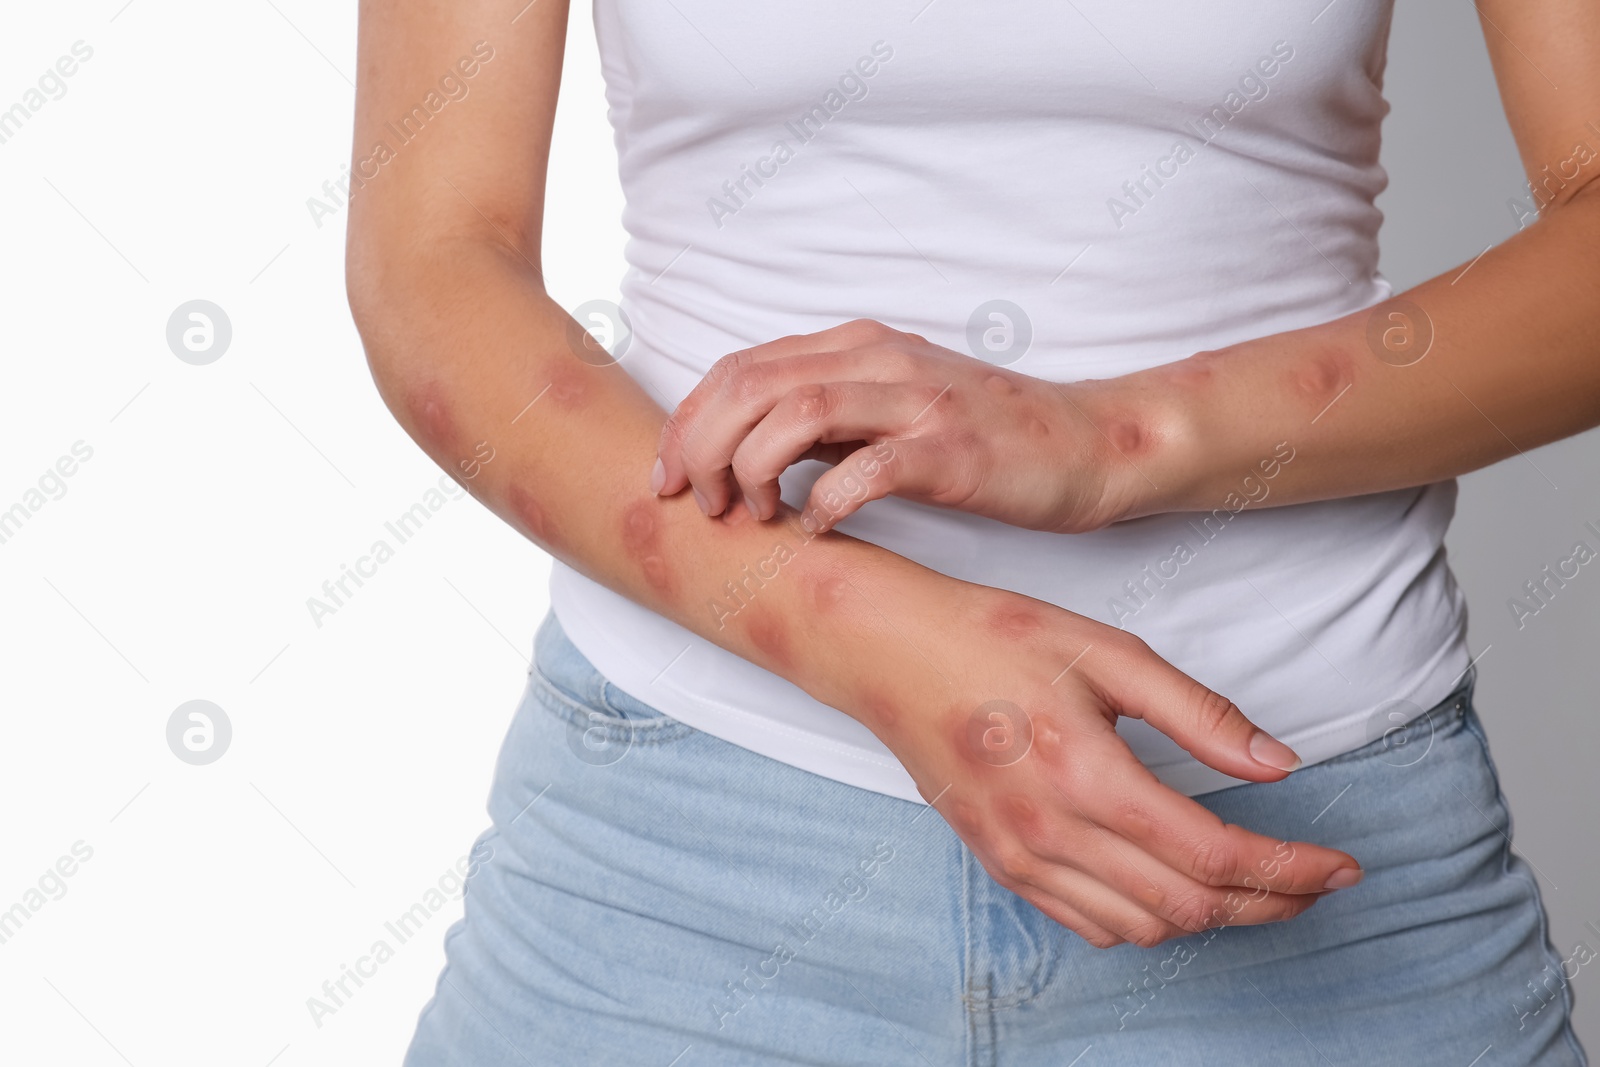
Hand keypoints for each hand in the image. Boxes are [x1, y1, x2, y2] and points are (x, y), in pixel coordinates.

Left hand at [652, 319, 1134, 533]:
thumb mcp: (889, 411)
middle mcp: (879, 360)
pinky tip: (817, 527)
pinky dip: (825, 501)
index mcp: (856, 347)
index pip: (739, 368)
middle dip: (701, 448)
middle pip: (752, 385)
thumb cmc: (984, 437)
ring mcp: (916, 400)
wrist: (1087, 444)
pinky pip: (866, 469)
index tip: (664, 478)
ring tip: (757, 517)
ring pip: (795, 413)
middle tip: (699, 506)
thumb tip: (747, 451)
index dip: (686, 422)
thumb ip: (824, 419)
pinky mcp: (951, 449)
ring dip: (753, 470)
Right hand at [819, 574, 1361, 947]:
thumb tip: (1279, 766)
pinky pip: (1088, 925)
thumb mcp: (1105, 652)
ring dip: (1213, 916)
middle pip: (1189, 907)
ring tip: (1255, 883)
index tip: (1342, 867)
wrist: (887, 653)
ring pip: (1143, 927)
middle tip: (1316, 881)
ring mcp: (1020, 858)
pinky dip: (1147, 920)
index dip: (1292, 870)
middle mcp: (1051, 833)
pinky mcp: (999, 863)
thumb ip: (1198, 714)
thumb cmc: (991, 636)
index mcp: (1086, 774)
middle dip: (1271, 903)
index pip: (1214, 855)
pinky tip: (1171, 886)